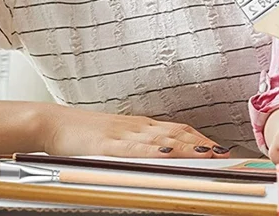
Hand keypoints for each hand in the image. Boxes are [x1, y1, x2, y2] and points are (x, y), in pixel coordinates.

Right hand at [42, 104, 230, 158]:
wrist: (53, 124)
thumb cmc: (83, 133)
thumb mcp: (116, 136)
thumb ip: (138, 143)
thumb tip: (162, 152)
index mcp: (139, 125)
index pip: (177, 129)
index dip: (200, 138)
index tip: (219, 148)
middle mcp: (136, 127)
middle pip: (176, 133)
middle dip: (201, 144)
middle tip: (224, 154)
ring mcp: (123, 135)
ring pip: (161, 140)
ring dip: (186, 146)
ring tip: (208, 154)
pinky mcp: (107, 146)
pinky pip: (134, 149)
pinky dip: (152, 151)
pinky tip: (166, 153)